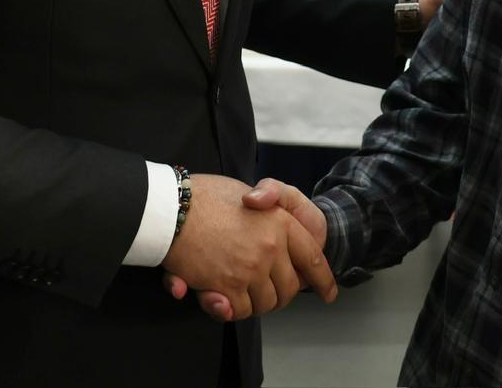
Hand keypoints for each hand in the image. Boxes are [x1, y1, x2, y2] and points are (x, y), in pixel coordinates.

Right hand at [159, 174, 335, 321]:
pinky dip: (230, 309)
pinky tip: (219, 296)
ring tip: (237, 289)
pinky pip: (238, 311)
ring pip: (265, 303)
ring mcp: (250, 269)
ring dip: (253, 303)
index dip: (323, 280)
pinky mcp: (227, 287)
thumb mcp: (251, 191)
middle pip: (288, 289)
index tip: (328, 294)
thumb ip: (272, 205)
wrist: (172, 206)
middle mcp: (271, 248)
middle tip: (261, 288)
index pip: (313, 259)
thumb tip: (274, 225)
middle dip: (278, 294)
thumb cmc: (207, 196)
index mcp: (282, 223)